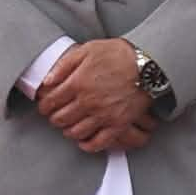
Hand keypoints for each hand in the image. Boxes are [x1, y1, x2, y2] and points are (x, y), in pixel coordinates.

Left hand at [33, 40, 152, 153]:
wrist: (151, 64)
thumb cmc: (121, 54)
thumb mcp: (88, 50)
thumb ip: (64, 65)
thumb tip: (47, 81)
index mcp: (77, 83)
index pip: (50, 102)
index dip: (44, 105)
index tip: (46, 105)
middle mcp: (88, 102)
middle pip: (60, 119)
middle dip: (55, 117)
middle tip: (57, 114)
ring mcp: (103, 115)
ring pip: (75, 132)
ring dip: (68, 130)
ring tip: (70, 124)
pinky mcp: (119, 124)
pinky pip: (98, 142)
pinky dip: (87, 144)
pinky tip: (84, 140)